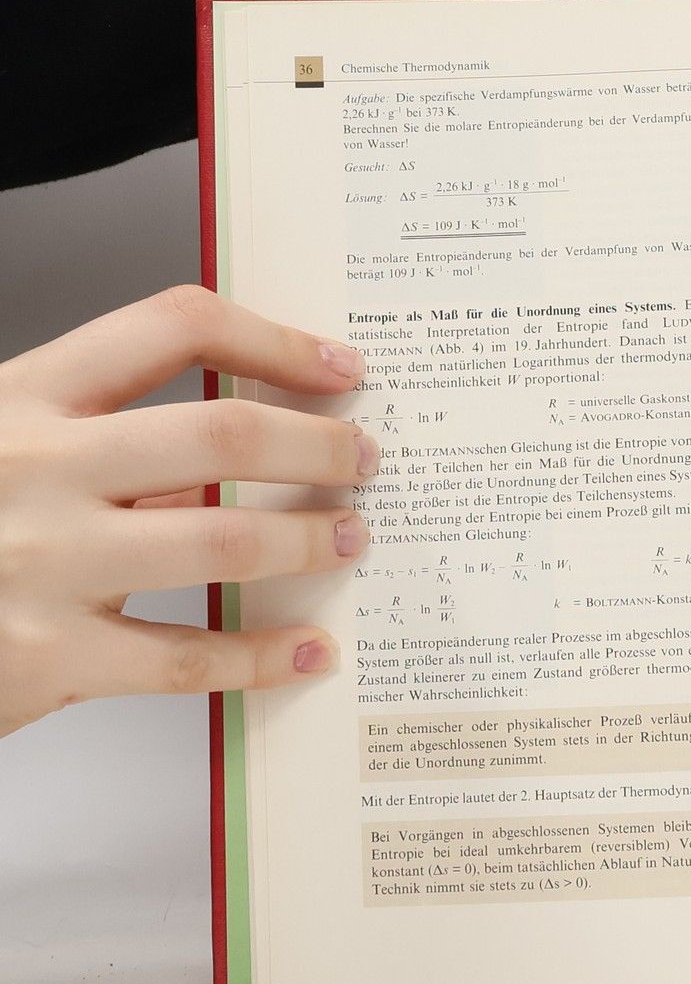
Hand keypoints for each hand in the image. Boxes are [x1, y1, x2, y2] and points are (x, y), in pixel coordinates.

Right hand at [0, 286, 373, 738]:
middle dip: (320, 444)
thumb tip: (253, 439)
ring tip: (347, 539)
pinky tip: (307, 648)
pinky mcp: (50, 656)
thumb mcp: (9, 449)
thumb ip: (111, 444)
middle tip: (363, 459)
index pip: (172, 327)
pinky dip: (265, 654)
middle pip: (225, 433)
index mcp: (26, 397)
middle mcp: (37, 467)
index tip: (337, 367)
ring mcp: (43, 563)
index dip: (274, 340)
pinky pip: (190, 655)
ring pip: (225, 540)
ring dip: (308, 540)